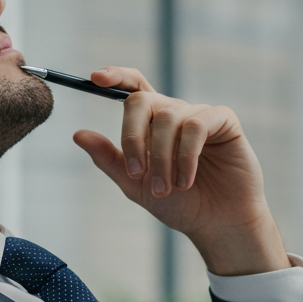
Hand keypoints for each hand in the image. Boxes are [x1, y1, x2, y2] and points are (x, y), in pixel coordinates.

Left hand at [72, 67, 289, 275]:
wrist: (215, 225)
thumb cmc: (178, 204)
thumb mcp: (135, 184)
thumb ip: (109, 159)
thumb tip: (78, 134)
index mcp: (151, 123)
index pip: (133, 87)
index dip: (116, 76)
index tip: (95, 78)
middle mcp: (174, 113)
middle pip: (142, 100)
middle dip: (132, 137)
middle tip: (136, 174)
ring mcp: (200, 114)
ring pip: (168, 118)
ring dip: (162, 158)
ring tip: (166, 189)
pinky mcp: (224, 122)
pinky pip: (196, 125)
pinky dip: (186, 155)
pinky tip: (185, 181)